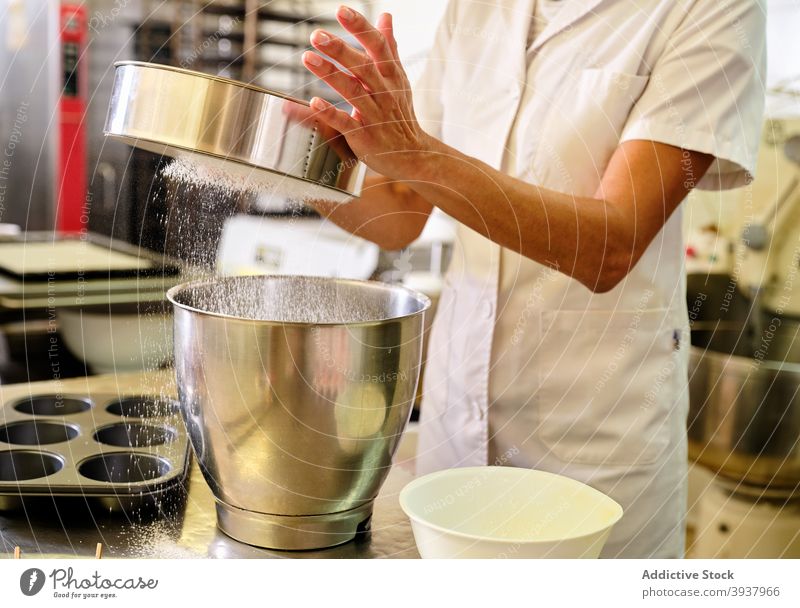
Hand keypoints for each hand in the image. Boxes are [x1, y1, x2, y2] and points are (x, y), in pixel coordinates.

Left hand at [301, 6, 429, 180]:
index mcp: (392, 75)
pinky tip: (314, 102)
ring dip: (330, 74)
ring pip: (352, 92)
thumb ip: (389, 48)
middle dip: (340, 49)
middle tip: (318, 35)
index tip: (342, 11)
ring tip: (308, 58)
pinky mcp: (364, 136)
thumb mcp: (398, 79)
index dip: (361, 27)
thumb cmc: (400, 115)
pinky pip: (346, 123)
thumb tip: (387, 17)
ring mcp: (375, 115)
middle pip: (363, 67)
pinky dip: (330, 113)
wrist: (411, 155)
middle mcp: (384, 93)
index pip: (378, 46)